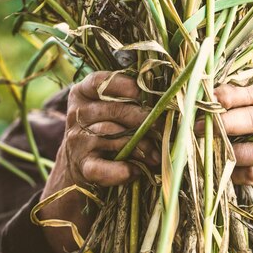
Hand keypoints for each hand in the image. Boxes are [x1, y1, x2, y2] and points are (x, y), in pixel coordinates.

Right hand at [39, 72, 157, 252]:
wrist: (82, 165)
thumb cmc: (110, 128)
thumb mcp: (114, 106)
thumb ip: (133, 96)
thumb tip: (175, 89)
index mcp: (84, 92)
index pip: (100, 81)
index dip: (124, 85)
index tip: (143, 91)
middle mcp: (76, 113)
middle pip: (115, 110)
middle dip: (145, 120)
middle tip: (166, 128)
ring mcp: (77, 141)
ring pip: (113, 137)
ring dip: (140, 146)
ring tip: (158, 153)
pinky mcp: (81, 166)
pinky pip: (101, 168)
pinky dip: (121, 171)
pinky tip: (136, 171)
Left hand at [211, 81, 252, 246]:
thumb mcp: (250, 101)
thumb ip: (229, 96)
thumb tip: (196, 96)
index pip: (251, 92)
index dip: (227, 96)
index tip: (206, 101)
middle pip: (252, 120)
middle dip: (223, 124)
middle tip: (198, 127)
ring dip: (229, 151)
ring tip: (209, 149)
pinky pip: (252, 174)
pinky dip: (235, 173)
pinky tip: (224, 166)